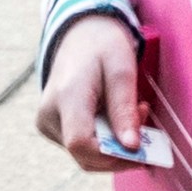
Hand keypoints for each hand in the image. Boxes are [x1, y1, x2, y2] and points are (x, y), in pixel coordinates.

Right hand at [35, 13, 143, 172]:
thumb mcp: (122, 70)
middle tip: (144, 126)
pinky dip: (104, 140)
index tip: (141, 148)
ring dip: (115, 145)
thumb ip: (124, 109)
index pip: (81, 143)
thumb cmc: (103, 47)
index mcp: (66, 96)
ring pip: (85, 155)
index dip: (112, 155)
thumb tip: (131, 147)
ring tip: (133, 115)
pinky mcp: (51, 127)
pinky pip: (81, 147)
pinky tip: (115, 117)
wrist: (80, 34)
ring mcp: (47, 123)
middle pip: (84, 155)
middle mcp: (49, 114)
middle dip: (119, 152)